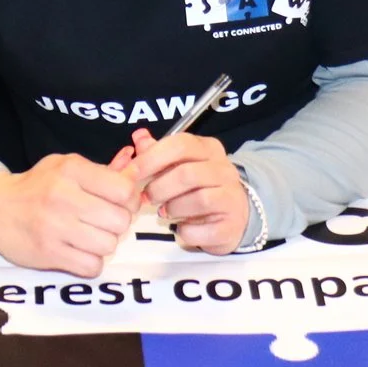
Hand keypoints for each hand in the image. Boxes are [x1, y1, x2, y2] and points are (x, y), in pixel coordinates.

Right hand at [0, 155, 140, 276]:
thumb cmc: (36, 186)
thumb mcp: (66, 167)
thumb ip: (104, 172)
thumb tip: (139, 171)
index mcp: (70, 170)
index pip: (124, 190)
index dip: (129, 200)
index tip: (117, 204)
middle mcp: (62, 196)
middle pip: (120, 221)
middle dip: (116, 224)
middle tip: (101, 222)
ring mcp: (53, 226)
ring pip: (108, 245)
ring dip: (102, 244)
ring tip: (87, 236)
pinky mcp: (47, 253)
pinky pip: (91, 267)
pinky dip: (90, 262)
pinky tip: (78, 251)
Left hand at [119, 128, 250, 254]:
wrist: (235, 214)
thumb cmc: (200, 187)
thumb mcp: (181, 164)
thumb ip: (158, 151)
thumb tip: (138, 136)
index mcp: (210, 149)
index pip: (180, 145)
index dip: (151, 158)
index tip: (132, 172)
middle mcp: (225, 170)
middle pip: (187, 174)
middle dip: (159, 187)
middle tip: (146, 197)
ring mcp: (231, 197)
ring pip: (198, 200)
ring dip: (172, 208)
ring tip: (164, 211)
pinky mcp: (231, 225)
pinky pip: (203, 229)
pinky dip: (185, 230)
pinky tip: (180, 227)